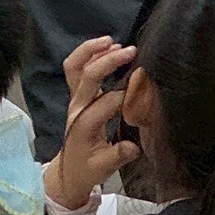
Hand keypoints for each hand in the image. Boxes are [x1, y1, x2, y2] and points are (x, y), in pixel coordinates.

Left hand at [44, 35, 139, 210]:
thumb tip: (134, 146)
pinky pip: (76, 69)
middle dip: (107, 61)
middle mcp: (77, 107)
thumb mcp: (104, 168)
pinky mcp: (77, 96)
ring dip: (91, 50)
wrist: (68, 172)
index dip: (126, 92)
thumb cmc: (87, 169)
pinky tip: (106, 47)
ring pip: (75, 67)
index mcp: (84, 124)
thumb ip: (119, 155)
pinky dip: (89, 54)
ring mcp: (75, 100)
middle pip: (86, 75)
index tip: (146, 86)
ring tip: (112, 41)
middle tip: (131, 52)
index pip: (107, 102)